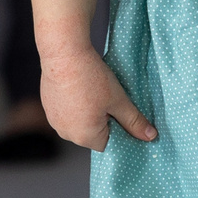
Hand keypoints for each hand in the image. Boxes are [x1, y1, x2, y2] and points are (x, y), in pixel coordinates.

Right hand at [39, 46, 155, 150]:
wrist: (64, 54)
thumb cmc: (92, 78)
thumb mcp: (119, 100)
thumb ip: (134, 121)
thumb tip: (150, 136)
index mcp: (85, 137)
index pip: (108, 143)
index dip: (118, 128)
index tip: (121, 112)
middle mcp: (66, 134)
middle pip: (92, 134)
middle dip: (102, 120)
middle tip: (108, 98)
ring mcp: (54, 121)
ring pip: (78, 123)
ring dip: (87, 113)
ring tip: (93, 91)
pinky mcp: (47, 107)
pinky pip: (66, 113)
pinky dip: (74, 105)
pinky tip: (80, 88)